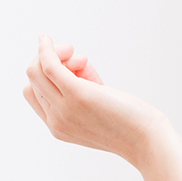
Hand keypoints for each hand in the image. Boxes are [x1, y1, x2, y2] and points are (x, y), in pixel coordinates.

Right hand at [22, 34, 167, 164]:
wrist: (148, 141)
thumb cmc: (131, 124)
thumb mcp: (98, 111)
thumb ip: (83, 94)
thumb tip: (78, 63)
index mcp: (58, 128)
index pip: (33, 94)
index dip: (47, 76)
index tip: (75, 71)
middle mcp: (56, 121)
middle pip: (34, 79)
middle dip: (51, 61)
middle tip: (79, 59)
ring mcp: (64, 109)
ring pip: (37, 70)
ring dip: (54, 53)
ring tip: (83, 60)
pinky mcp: (77, 94)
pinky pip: (49, 65)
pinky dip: (46, 49)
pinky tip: (47, 39)